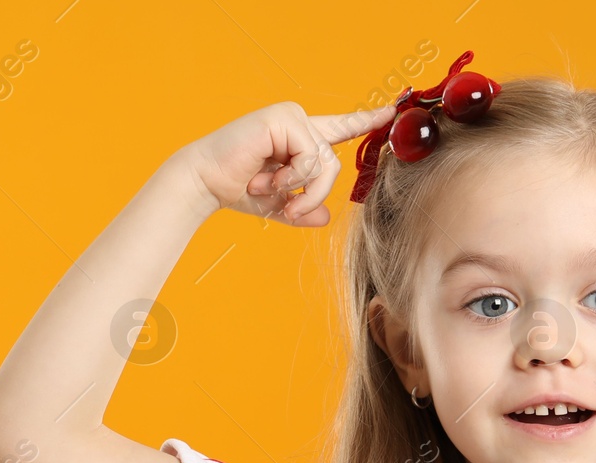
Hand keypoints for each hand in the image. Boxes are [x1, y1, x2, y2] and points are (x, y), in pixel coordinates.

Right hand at [180, 100, 397, 226]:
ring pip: (324, 163)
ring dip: (302, 189)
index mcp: (299, 137)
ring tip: (272, 193)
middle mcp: (298, 121)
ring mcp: (291, 116)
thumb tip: (325, 218)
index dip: (365, 120)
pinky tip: (267, 179)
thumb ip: (303, 209)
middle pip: (334, 164)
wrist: (205, 182)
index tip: (390, 111)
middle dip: (315, 194)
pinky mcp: (283, 118)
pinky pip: (309, 156)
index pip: (339, 127)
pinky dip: (291, 177)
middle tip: (290, 210)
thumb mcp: (278, 204)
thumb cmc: (237, 189)